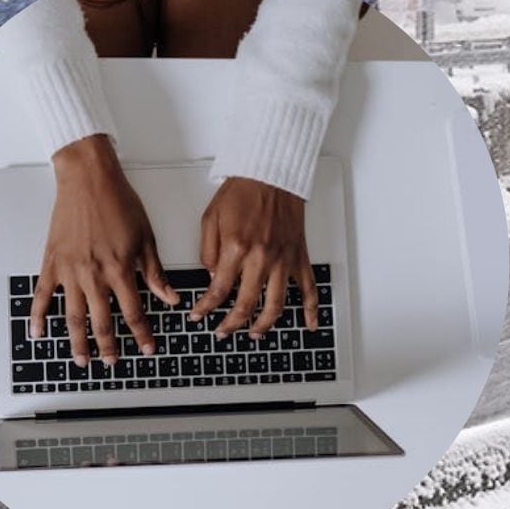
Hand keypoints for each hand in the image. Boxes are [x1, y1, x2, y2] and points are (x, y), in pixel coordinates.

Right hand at [36, 136, 179, 366]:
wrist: (87, 179)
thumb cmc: (118, 202)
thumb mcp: (146, 238)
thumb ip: (154, 272)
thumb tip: (170, 298)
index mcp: (119, 269)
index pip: (133, 312)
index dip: (141, 334)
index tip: (148, 348)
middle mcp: (93, 274)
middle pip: (101, 321)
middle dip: (108, 346)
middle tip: (112, 363)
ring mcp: (69, 270)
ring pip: (72, 315)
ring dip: (77, 341)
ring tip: (81, 360)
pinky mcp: (51, 262)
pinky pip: (42, 294)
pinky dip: (38, 316)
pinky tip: (38, 333)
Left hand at [193, 177, 318, 338]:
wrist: (271, 175)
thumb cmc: (242, 192)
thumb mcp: (211, 218)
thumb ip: (208, 252)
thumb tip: (213, 278)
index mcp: (237, 248)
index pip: (218, 290)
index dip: (205, 308)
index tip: (199, 316)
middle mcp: (261, 258)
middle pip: (246, 304)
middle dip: (231, 324)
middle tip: (222, 332)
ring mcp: (283, 261)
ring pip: (276, 305)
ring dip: (264, 325)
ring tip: (254, 334)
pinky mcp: (299, 258)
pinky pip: (308, 289)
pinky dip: (310, 310)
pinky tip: (308, 325)